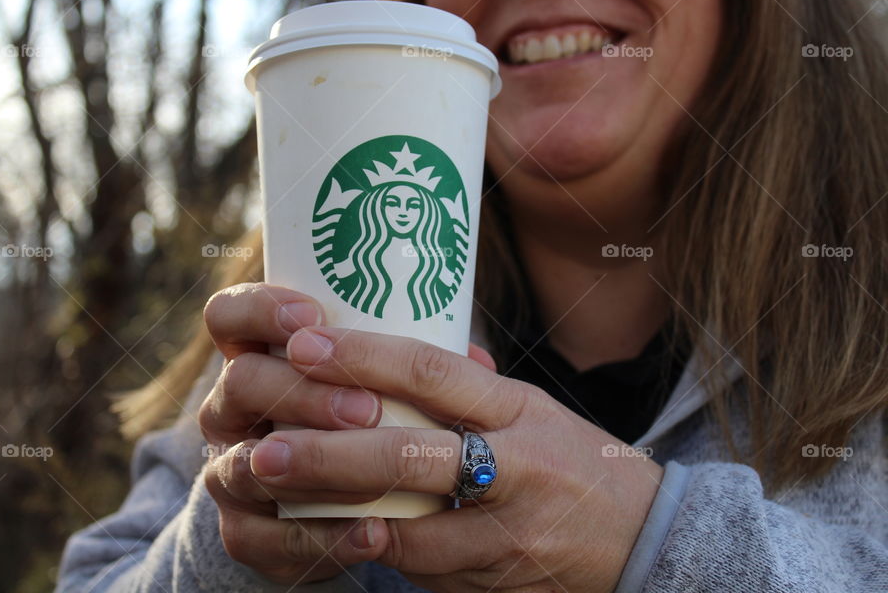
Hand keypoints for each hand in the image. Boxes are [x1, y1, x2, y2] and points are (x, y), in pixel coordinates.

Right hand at [197, 283, 494, 584]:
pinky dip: (322, 537)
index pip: (230, 317)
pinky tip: (374, 533)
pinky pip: (265, 539)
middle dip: (303, 392)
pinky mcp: (244, 532)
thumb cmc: (368, 423)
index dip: (261, 310)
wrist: (343, 504)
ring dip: (312, 464)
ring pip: (243, 465)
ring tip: (373, 470)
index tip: (313, 316)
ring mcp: (230, 471)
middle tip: (366, 408)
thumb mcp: (381, 384)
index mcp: (258, 357)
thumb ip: (413, 365)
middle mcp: (232, 409)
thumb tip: (477, 359)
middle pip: (240, 383)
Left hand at [245, 324, 664, 592]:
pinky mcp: (489, 582)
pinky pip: (416, 566)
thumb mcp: (535, 410)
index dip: (366, 358)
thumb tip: (401, 351)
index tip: (306, 343)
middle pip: (410, 456)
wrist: (644, 543)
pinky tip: (322, 531)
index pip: (435, 374)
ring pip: (405, 526)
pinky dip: (367, 547)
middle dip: (331, 452)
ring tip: (273, 493)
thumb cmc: (579, 462)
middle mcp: (512, 468)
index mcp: (518, 411)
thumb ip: (471, 388)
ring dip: (332, 513)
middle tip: (267, 445)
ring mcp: (502, 533)